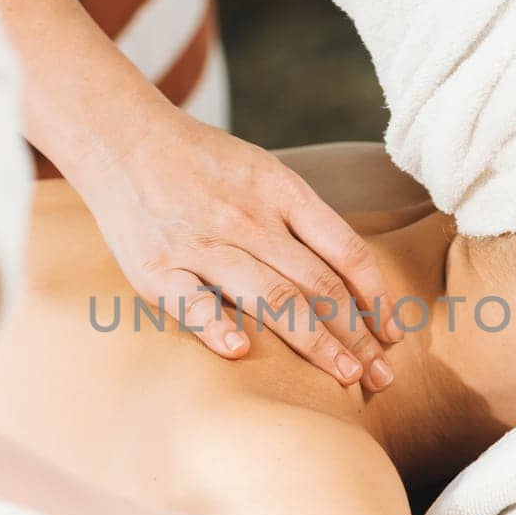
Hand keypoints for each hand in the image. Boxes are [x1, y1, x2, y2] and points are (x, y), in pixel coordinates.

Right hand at [73, 107, 402, 390]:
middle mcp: (248, 220)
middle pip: (317, 285)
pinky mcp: (156, 268)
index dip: (376, 297)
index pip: (344, 251)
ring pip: (272, 298)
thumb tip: (353, 273)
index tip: (394, 335)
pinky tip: (241, 352)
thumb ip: (302, 218)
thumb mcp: (263, 171)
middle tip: (385, 378)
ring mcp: (202, 245)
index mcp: (281, 192)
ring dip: (315, 342)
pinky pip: (192, 303)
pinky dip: (216, 327)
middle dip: (358, 336)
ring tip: (348, 377)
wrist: (121, 136)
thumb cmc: (201, 162)